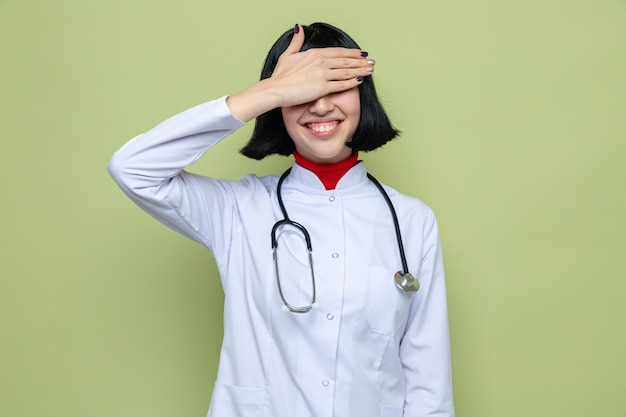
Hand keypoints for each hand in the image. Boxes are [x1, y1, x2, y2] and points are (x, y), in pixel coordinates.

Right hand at [227, 24, 373, 121]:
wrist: (275, 89)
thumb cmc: (279, 76)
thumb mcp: (287, 55)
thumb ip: (296, 41)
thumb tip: (299, 27)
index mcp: (314, 53)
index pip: (338, 52)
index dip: (352, 53)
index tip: (361, 53)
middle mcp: (320, 62)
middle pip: (346, 61)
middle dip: (360, 61)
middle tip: (371, 62)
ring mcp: (322, 75)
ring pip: (347, 71)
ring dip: (361, 70)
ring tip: (370, 69)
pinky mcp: (322, 88)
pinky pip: (341, 84)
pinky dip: (352, 82)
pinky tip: (361, 80)